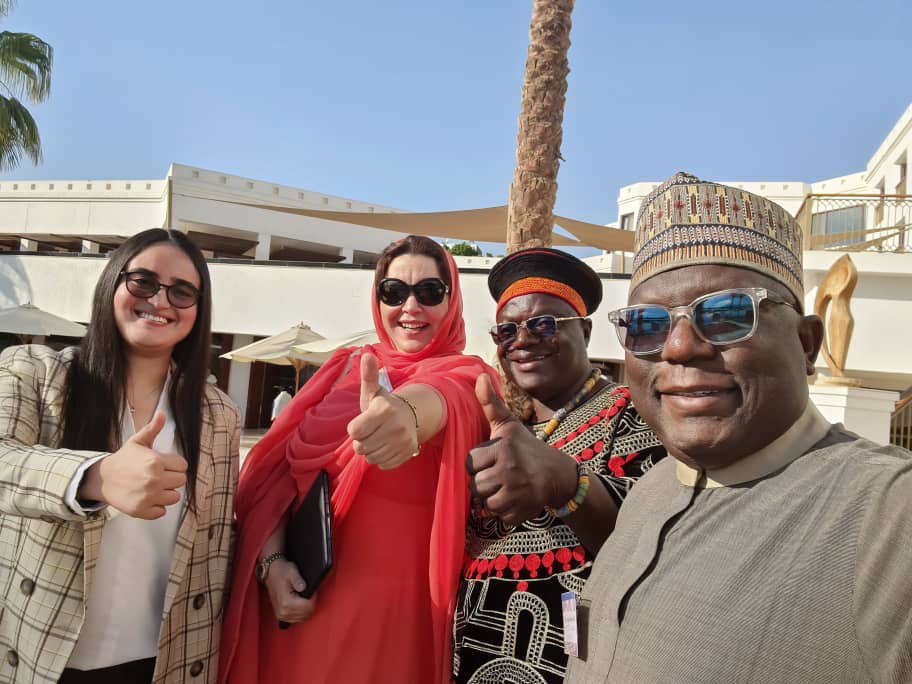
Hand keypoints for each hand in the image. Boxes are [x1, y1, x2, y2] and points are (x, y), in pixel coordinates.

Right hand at [78, 411, 187, 519]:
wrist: (103, 478)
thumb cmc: (123, 460)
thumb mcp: (138, 442)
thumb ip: (153, 429)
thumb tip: (162, 414)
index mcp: (155, 461)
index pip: (182, 466)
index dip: (174, 465)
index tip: (165, 465)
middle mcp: (154, 479)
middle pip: (181, 481)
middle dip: (172, 478)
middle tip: (159, 476)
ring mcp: (148, 496)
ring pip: (174, 497)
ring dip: (166, 493)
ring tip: (154, 487)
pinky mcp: (142, 510)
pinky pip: (162, 512)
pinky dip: (156, 507)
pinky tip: (148, 498)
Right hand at [264, 558, 316, 623]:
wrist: (270, 573)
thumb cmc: (281, 571)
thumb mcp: (292, 571)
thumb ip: (298, 580)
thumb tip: (304, 588)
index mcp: (286, 602)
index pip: (308, 607)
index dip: (314, 598)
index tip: (313, 591)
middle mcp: (283, 611)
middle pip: (306, 614)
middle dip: (311, 603)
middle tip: (310, 593)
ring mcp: (281, 615)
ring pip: (302, 618)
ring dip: (307, 609)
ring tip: (304, 597)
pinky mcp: (281, 616)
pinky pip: (296, 619)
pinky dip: (301, 613)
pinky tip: (300, 604)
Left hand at [347, 353, 419, 469]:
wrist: (411, 416)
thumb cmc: (384, 405)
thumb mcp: (374, 391)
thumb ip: (368, 376)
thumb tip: (366, 355)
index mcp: (384, 410)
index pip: (353, 432)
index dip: (355, 428)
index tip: (364, 421)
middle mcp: (396, 426)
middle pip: (360, 447)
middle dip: (362, 441)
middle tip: (372, 430)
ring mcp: (403, 441)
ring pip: (371, 458)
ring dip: (371, 450)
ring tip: (380, 438)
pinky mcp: (408, 453)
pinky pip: (382, 464)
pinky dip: (382, 458)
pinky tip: (388, 445)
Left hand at [466, 374, 577, 525]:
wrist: (559, 475)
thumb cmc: (527, 448)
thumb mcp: (509, 425)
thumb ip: (490, 404)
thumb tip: (480, 377)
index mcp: (503, 449)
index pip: (471, 462)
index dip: (479, 462)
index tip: (492, 459)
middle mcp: (510, 471)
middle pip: (476, 485)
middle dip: (485, 481)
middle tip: (500, 474)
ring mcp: (517, 494)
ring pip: (486, 503)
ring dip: (494, 497)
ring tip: (507, 486)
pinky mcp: (521, 512)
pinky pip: (499, 516)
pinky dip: (505, 511)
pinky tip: (516, 498)